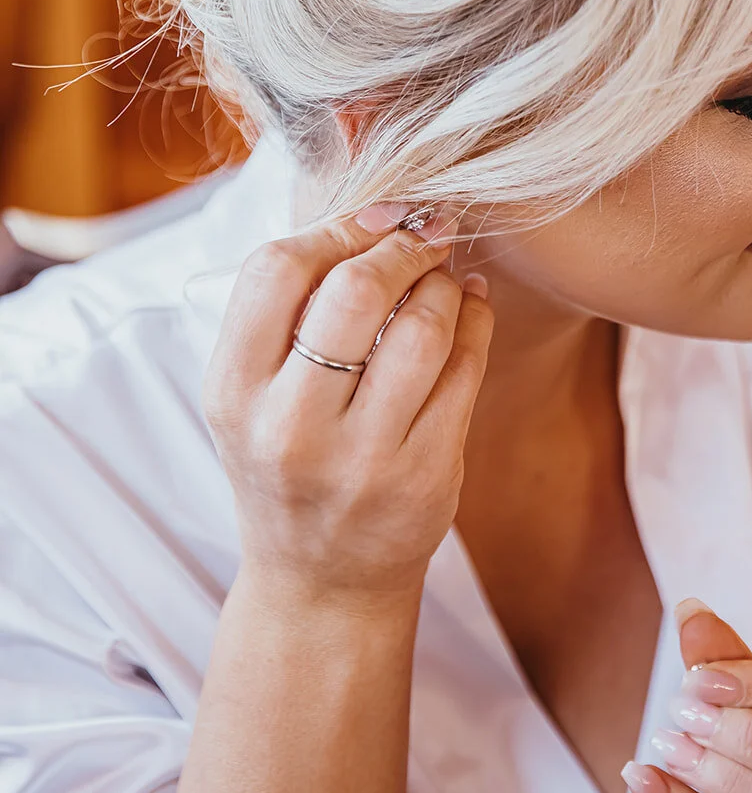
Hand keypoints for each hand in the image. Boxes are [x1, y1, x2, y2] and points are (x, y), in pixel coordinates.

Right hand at [203, 209, 492, 605]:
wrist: (321, 581)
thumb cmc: (288, 462)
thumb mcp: (253, 394)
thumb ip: (287, 309)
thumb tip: (373, 211)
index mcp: (234, 393)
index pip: (274, 271)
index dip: (333, 228)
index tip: (370, 221)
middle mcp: (291, 428)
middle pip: (354, 291)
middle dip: (399, 247)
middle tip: (421, 235)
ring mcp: (362, 458)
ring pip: (422, 328)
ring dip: (442, 283)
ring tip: (443, 276)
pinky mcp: (426, 475)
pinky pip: (466, 369)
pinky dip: (476, 320)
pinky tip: (470, 305)